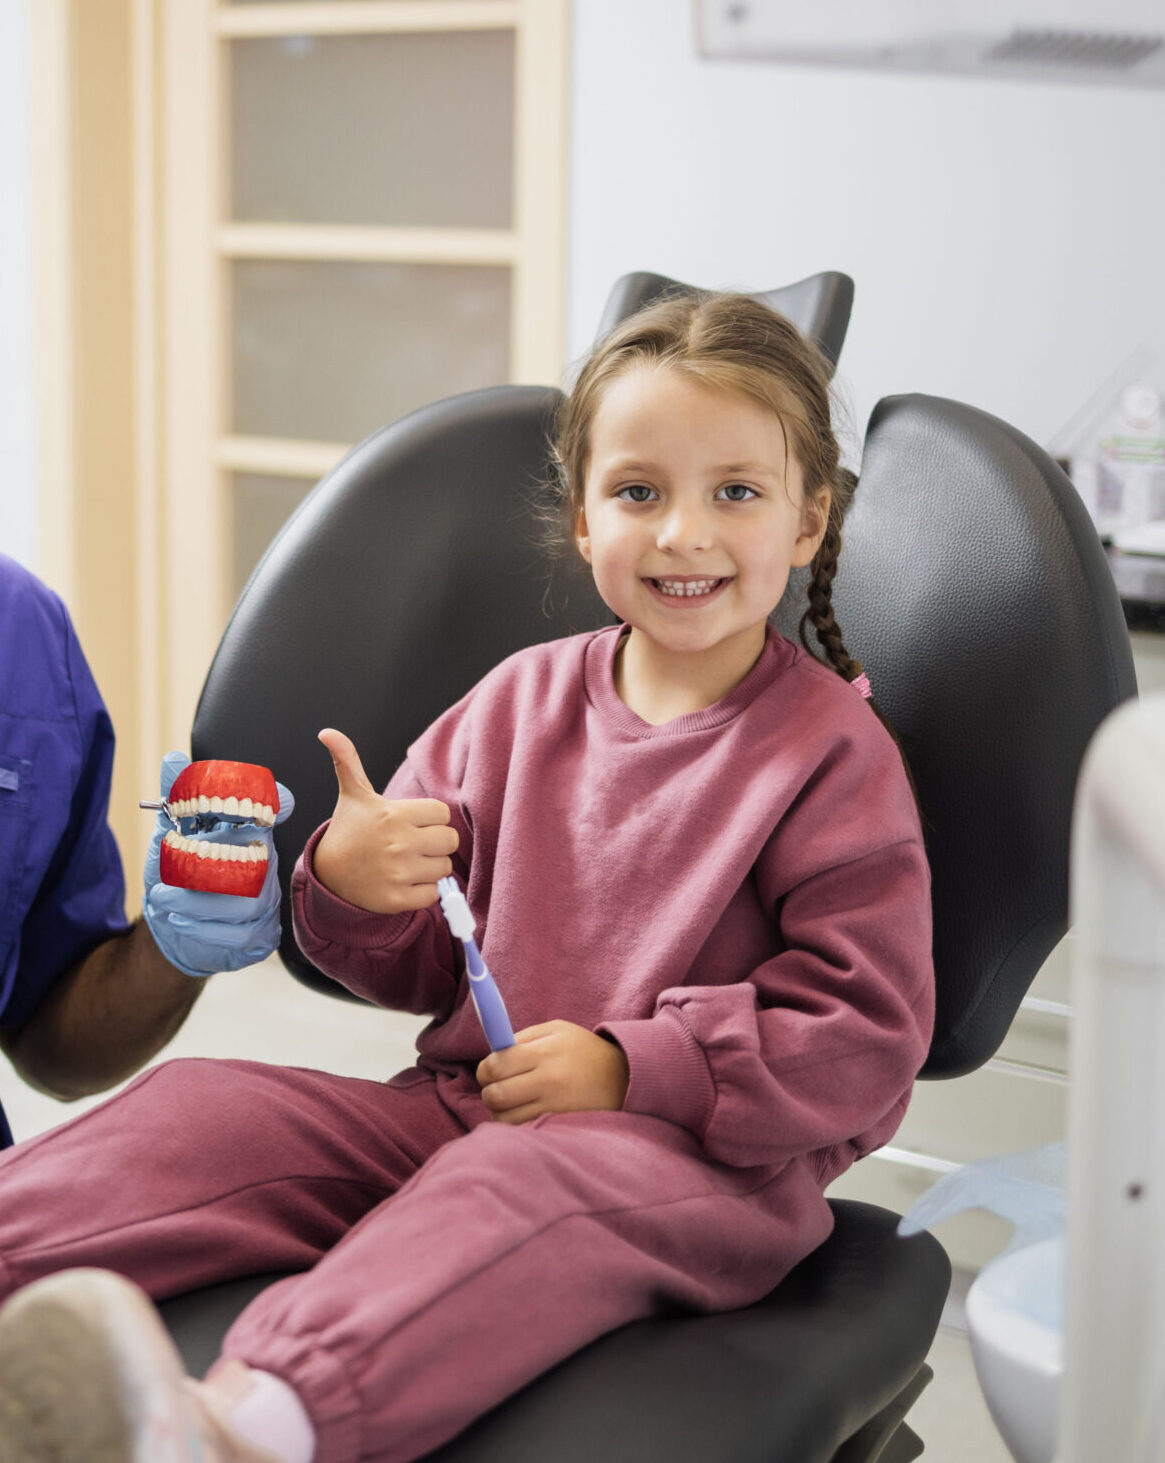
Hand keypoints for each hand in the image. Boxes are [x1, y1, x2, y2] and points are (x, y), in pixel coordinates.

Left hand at [143, 751, 294, 978]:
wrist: (173, 931)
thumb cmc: (178, 879)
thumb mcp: (168, 838)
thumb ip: (173, 801)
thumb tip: (172, 759)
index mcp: (249, 837)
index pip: (271, 815)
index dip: (276, 805)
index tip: (275, 798)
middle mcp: (265, 867)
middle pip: (258, 862)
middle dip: (210, 867)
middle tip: (169, 870)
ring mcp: (267, 904)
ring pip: (248, 902)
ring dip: (199, 903)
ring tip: (163, 899)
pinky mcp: (260, 936)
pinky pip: (243, 934)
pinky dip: (206, 929)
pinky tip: (180, 922)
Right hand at [312, 728, 457, 913]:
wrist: (328, 873)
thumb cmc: (350, 830)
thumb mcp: (353, 794)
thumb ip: (348, 760)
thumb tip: (327, 732)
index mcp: (395, 815)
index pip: (443, 813)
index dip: (431, 818)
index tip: (412, 822)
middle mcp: (399, 843)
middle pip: (450, 840)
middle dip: (436, 842)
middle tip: (414, 843)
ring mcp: (398, 873)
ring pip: (444, 868)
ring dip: (430, 867)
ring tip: (407, 863)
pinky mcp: (397, 899)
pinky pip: (433, 894)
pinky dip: (423, 891)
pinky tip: (404, 882)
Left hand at [476, 1020, 629, 1124]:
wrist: (625, 1077)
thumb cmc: (584, 1051)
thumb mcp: (557, 1031)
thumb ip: (522, 1038)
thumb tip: (491, 1052)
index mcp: (544, 1052)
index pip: (494, 1066)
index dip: (484, 1071)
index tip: (490, 1072)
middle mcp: (548, 1080)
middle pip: (494, 1095)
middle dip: (488, 1093)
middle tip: (498, 1089)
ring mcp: (554, 1107)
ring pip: (504, 1119)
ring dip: (500, 1113)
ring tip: (511, 1104)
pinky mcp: (559, 1125)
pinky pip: (521, 1131)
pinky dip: (515, 1126)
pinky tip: (524, 1115)